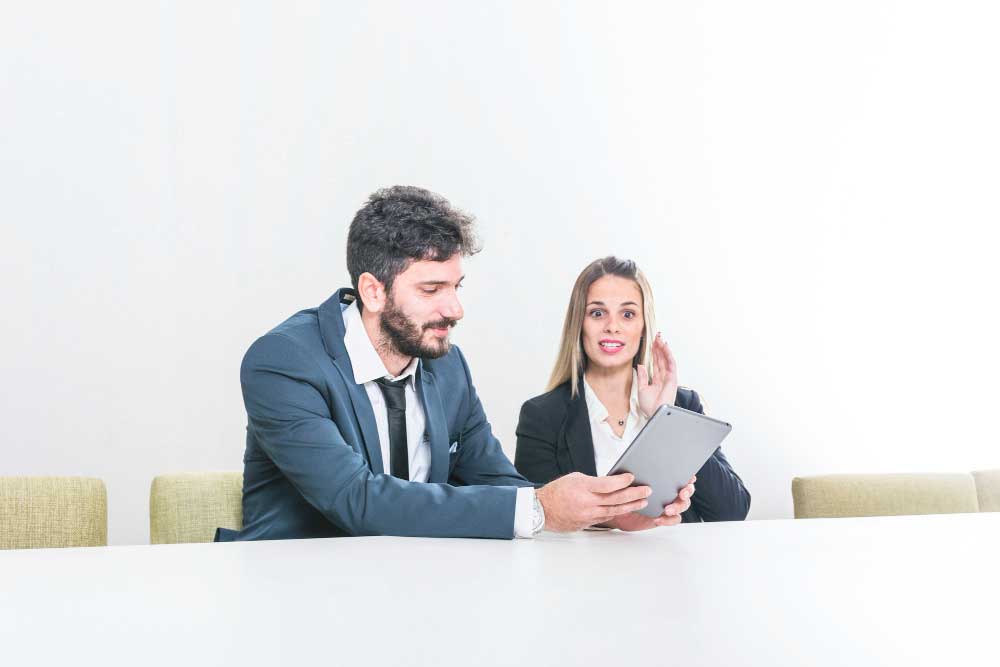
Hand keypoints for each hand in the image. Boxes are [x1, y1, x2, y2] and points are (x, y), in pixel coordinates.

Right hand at [536, 472, 651, 531]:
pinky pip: (607, 517)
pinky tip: (628, 509)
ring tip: (643, 501)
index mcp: (582, 487)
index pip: (608, 484)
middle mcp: (586, 503)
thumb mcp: (575, 478)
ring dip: (631, 506)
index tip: (632, 477)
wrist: (542, 510)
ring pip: (614, 510)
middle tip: (647, 490)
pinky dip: (619, 513)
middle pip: (615, 499)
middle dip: (634, 494)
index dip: (622, 481)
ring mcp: (588, 515)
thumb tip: (613, 483)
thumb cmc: (557, 491)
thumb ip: (594, 482)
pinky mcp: (588, 523)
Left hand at [603, 476, 695, 530]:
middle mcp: (670, 491)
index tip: (689, 478)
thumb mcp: (627, 481)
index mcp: (664, 479)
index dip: (688, 476)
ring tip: (667, 509)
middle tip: (681, 493)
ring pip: (683, 505)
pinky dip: (669, 520)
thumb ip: (634, 475)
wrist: (619, 509)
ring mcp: (669, 504)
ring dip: (678, 506)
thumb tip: (634, 470)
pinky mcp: (665, 517)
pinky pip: (674, 519)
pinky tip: (659, 519)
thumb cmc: (624, 491)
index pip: (681, 475)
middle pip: (687, 491)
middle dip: (687, 491)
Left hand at [637, 332, 677, 418]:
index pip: (656, 363)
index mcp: (657, 380)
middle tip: (656, 336)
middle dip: (659, 347)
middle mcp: (664, 377)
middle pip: (661, 359)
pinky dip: (668, 355)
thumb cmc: (650, 406)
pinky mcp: (672, 378)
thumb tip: (640, 366)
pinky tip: (665, 347)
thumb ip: (642, 377)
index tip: (652, 343)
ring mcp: (669, 377)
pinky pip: (671, 364)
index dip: (654, 353)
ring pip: (666, 359)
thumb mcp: (642, 389)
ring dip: (664, 349)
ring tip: (660, 339)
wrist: (654, 413)